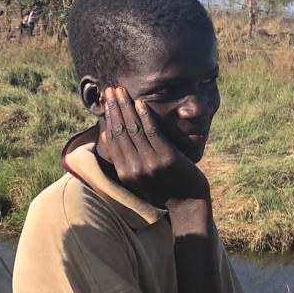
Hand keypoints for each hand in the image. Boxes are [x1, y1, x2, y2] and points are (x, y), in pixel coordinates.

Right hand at [99, 87, 209, 204]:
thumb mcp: (137, 176)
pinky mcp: (166, 158)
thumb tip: (105, 135)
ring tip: (121, 91)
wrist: (188, 203)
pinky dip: (145, 116)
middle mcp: (133, 168)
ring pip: (134, 129)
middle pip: (120, 131)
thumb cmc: (163, 187)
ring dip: (126, 107)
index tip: (107, 101)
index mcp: (124, 173)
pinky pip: (152, 132)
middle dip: (114, 108)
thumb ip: (122, 157)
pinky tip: (141, 102)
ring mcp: (149, 163)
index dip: (109, 118)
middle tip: (110, 89)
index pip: (113, 139)